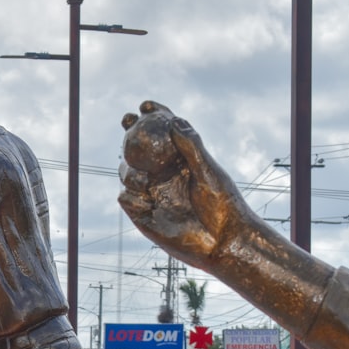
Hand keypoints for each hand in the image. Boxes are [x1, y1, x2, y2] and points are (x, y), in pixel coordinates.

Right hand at [119, 100, 250, 268]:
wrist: (221, 243)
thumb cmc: (223, 206)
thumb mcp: (208, 172)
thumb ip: (191, 147)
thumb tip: (175, 121)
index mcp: (180, 162)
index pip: (162, 134)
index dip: (153, 117)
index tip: (145, 105)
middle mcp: (163, 176)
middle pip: (138, 150)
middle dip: (129, 134)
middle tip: (126, 122)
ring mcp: (151, 194)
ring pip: (126, 173)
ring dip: (128, 171)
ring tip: (144, 181)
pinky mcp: (143, 215)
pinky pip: (125, 199)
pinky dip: (131, 197)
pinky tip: (146, 203)